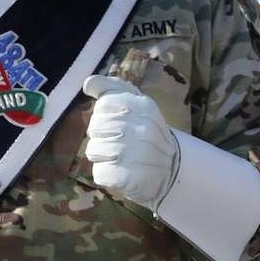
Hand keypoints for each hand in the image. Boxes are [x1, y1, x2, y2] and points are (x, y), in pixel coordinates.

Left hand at [82, 74, 179, 211]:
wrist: (171, 167)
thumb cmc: (145, 130)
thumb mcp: (135, 101)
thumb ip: (111, 88)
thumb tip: (88, 84)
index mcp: (141, 106)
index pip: (103, 105)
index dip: (105, 115)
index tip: (119, 121)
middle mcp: (139, 127)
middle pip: (94, 128)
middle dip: (102, 136)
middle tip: (120, 142)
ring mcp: (133, 153)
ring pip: (93, 150)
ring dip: (102, 156)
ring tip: (120, 157)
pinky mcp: (128, 176)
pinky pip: (99, 172)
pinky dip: (105, 174)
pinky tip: (120, 171)